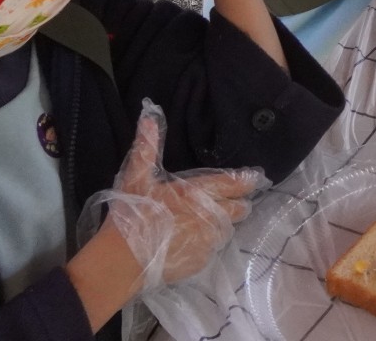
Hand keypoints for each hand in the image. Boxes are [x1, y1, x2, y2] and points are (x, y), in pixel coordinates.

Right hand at [80, 102, 264, 291]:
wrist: (120, 260)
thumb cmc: (131, 213)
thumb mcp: (136, 176)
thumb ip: (147, 147)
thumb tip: (149, 113)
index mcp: (198, 191)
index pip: (234, 183)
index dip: (246, 181)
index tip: (256, 179)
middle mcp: (210, 214)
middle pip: (239, 208)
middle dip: (239, 204)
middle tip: (234, 202)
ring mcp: (208, 240)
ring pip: (227, 230)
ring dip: (223, 224)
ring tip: (209, 222)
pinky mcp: (201, 261)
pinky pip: (212, 250)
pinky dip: (207, 245)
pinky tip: (192, 243)